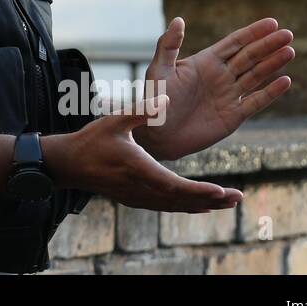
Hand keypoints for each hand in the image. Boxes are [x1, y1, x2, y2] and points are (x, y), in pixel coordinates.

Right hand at [41, 94, 241, 212]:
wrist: (68, 165)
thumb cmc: (90, 140)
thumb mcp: (115, 120)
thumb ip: (142, 111)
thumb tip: (166, 98)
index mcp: (138, 169)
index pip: (174, 185)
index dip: (199, 190)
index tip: (221, 191)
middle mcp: (141, 188)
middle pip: (182, 201)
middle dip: (212, 200)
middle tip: (238, 198)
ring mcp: (138, 197)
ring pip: (176, 207)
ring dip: (203, 205)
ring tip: (228, 202)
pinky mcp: (135, 199)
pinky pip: (166, 207)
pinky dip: (187, 206)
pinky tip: (202, 205)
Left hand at [134, 16, 294, 161]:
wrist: (156, 135)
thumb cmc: (153, 100)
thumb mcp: (159, 70)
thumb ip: (168, 46)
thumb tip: (178, 20)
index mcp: (205, 62)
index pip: (235, 43)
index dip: (253, 32)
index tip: (273, 22)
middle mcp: (220, 76)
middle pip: (250, 56)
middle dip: (268, 45)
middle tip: (288, 34)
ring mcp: (228, 95)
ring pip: (256, 76)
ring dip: (273, 64)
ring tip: (290, 51)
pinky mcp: (233, 116)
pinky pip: (256, 102)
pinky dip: (271, 92)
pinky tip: (286, 81)